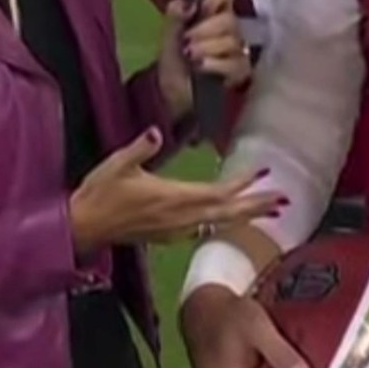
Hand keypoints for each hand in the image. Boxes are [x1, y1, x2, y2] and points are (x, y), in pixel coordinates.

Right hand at [68, 128, 282, 251]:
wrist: (84, 227)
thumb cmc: (99, 193)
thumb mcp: (117, 164)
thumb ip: (141, 148)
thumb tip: (156, 131)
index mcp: (173, 197)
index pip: (218, 192)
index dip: (244, 184)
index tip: (265, 172)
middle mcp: (181, 217)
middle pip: (228, 213)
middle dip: (257, 206)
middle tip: (284, 200)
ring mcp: (176, 230)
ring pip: (219, 223)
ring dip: (245, 216)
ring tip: (269, 210)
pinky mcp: (169, 236)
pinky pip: (205, 229)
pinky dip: (224, 222)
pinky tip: (231, 217)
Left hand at [156, 0, 250, 120]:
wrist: (176, 100)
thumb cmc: (174, 68)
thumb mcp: (167, 41)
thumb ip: (174, 18)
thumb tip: (186, 3)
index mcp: (211, 15)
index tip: (203, 9)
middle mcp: (229, 29)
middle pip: (229, 19)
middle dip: (205, 30)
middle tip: (187, 43)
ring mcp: (238, 50)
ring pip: (232, 40)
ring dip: (207, 48)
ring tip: (191, 57)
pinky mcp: (242, 71)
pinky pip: (236, 62)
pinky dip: (216, 64)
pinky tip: (202, 68)